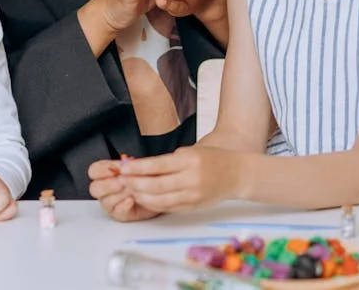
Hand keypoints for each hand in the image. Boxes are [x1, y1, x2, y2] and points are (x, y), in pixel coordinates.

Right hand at [87, 159, 162, 221]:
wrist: (158, 192)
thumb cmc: (145, 178)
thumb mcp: (137, 167)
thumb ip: (128, 165)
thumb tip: (124, 163)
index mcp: (105, 174)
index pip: (94, 171)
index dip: (102, 170)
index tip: (115, 169)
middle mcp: (105, 189)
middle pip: (95, 188)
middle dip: (107, 185)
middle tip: (120, 182)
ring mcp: (110, 203)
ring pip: (105, 201)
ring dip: (119, 195)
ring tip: (131, 190)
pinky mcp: (119, 214)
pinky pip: (117, 212)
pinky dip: (124, 206)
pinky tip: (131, 200)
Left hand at [114, 146, 245, 212]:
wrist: (236, 174)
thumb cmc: (212, 159)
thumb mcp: (191, 152)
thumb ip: (169, 161)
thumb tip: (141, 167)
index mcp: (189, 161)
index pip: (158, 166)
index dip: (138, 168)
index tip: (124, 168)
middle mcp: (191, 179)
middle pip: (156, 186)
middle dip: (135, 184)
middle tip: (122, 181)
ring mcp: (192, 195)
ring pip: (160, 200)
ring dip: (141, 196)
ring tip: (130, 190)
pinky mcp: (193, 206)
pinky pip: (168, 207)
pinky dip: (153, 204)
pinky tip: (144, 199)